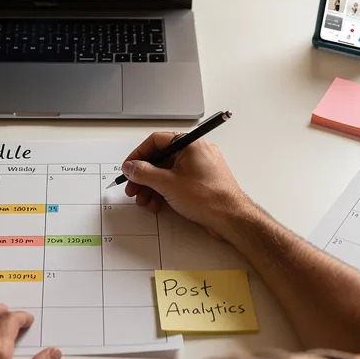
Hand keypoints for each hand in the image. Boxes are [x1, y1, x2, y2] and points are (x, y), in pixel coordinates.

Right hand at [122, 132, 254, 235]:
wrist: (231, 218)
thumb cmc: (208, 197)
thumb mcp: (167, 183)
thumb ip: (144, 173)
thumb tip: (131, 167)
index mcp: (190, 144)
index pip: (156, 141)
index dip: (139, 155)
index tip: (129, 167)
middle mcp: (196, 152)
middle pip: (161, 159)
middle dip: (144, 177)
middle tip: (133, 189)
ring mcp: (200, 168)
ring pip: (168, 173)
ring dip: (153, 187)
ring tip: (145, 201)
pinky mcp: (202, 183)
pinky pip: (178, 183)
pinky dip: (166, 192)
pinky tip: (158, 205)